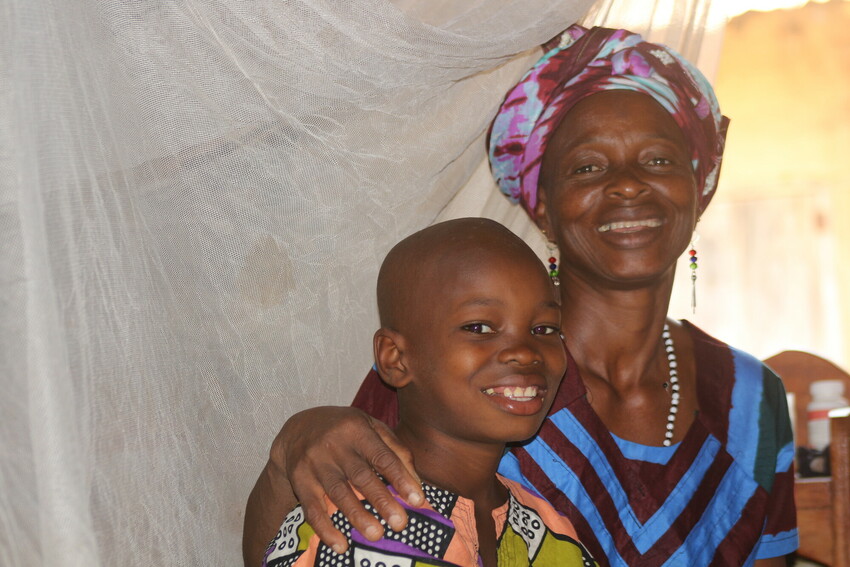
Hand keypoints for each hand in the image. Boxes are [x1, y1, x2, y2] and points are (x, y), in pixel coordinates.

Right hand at [278, 406, 423, 552]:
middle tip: (400, 523)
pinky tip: (340, 544)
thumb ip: (395, 450)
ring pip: (338, 492)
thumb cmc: (345, 430)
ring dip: (357, 516)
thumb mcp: (370, 427)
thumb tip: (417, 484)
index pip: (382, 456)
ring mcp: (315, 462)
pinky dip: (325, 529)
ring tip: (376, 534)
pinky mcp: (299, 480)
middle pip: (361, 476)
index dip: (401, 478)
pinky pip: (312, 508)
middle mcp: (334, 444)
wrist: (297, 429)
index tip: (417, 500)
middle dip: (381, 500)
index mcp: (357, 429)